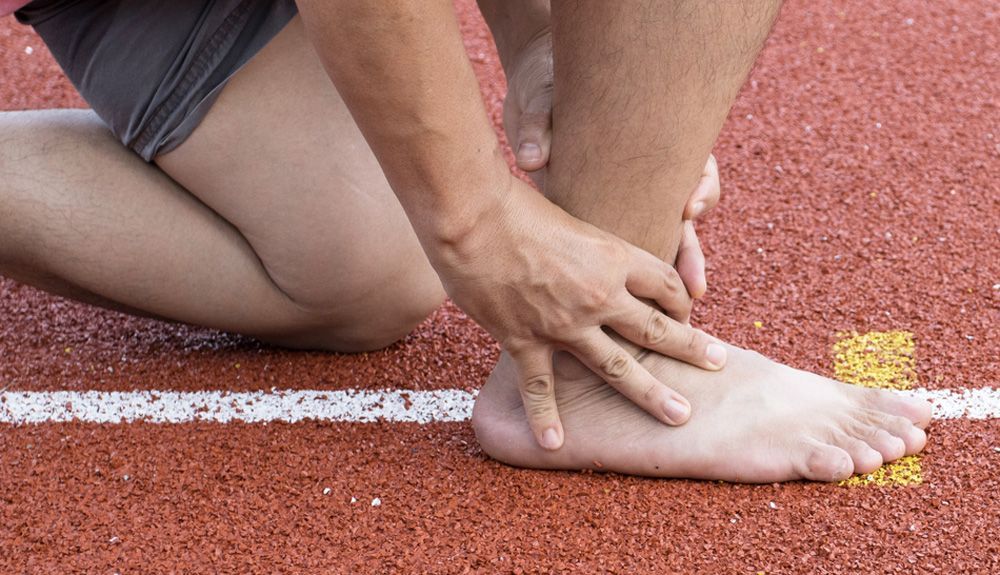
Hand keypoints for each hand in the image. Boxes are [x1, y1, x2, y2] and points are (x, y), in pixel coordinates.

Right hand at [433, 177, 726, 450]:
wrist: (473, 218)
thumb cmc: (515, 206)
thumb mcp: (569, 216)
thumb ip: (586, 243)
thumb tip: (588, 251)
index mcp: (613, 258)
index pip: (665, 284)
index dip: (681, 299)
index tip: (686, 312)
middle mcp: (599, 295)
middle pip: (656, 329)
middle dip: (691, 348)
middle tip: (717, 363)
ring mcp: (564, 323)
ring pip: (618, 367)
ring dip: (651, 393)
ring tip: (680, 415)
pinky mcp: (525, 339)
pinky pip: (540, 386)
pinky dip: (545, 416)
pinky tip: (553, 443)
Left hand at [501, 28, 721, 298]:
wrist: (532, 92)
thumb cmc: (545, 91)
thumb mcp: (541, 103)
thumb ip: (539, 127)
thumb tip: (531, 156)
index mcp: (650, 140)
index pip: (696, 167)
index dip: (700, 189)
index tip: (688, 209)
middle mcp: (649, 173)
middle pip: (685, 216)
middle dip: (689, 253)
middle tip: (694, 288)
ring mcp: (632, 196)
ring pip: (665, 240)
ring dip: (671, 275)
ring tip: (678, 310)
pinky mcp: (606, 214)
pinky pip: (632, 251)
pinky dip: (636, 278)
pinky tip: (633, 305)